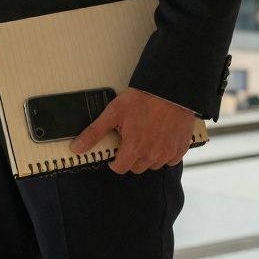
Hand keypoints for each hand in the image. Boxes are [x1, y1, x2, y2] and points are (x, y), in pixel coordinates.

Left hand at [69, 88, 194, 174]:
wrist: (169, 90)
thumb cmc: (142, 99)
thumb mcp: (113, 113)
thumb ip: (94, 133)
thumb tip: (77, 148)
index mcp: (134, 149)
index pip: (120, 168)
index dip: (114, 161)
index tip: (115, 152)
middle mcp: (152, 155)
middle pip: (136, 168)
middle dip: (130, 158)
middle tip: (130, 141)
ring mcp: (168, 153)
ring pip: (153, 165)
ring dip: (147, 157)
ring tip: (145, 138)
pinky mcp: (181, 148)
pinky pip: (170, 160)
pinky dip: (164, 153)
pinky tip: (160, 139)